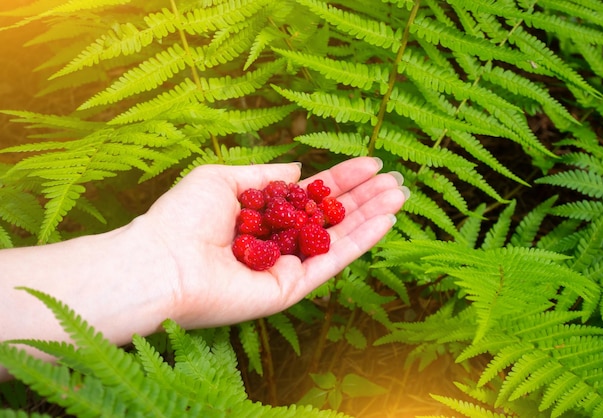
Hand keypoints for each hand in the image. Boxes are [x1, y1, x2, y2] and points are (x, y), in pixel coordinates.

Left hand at [138, 157, 408, 328]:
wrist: (163, 262)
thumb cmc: (182, 218)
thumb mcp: (223, 179)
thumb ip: (265, 176)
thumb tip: (297, 168)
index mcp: (263, 215)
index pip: (311, 195)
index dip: (341, 180)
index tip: (371, 164)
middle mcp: (279, 242)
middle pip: (331, 217)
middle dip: (364, 197)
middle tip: (397, 180)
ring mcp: (287, 266)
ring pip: (339, 238)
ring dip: (372, 215)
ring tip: (401, 194)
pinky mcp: (292, 288)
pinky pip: (333, 262)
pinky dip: (361, 241)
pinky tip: (387, 220)